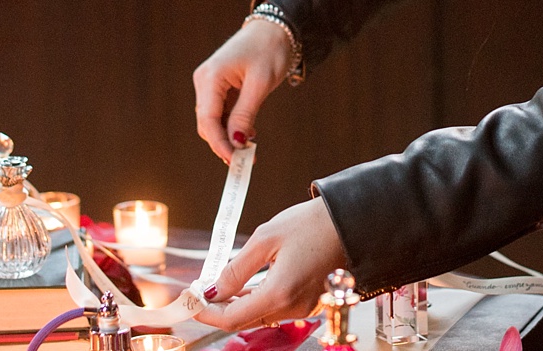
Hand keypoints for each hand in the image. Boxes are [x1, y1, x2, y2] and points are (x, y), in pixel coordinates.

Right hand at [193, 19, 293, 161]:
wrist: (274, 28)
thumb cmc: (269, 49)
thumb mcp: (260, 83)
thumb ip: (245, 114)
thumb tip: (236, 143)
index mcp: (210, 77)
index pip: (208, 120)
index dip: (220, 144)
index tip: (236, 161)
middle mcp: (205, 81)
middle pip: (207, 123)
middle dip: (224, 143)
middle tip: (247, 160)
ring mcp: (210, 83)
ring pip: (213, 120)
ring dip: (229, 136)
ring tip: (250, 150)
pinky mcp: (219, 86)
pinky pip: (221, 112)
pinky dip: (232, 126)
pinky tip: (249, 133)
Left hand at [195, 198, 345, 329]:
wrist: (352, 222)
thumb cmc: (313, 225)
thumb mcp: (267, 238)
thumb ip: (236, 268)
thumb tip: (214, 290)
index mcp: (280, 293)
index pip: (232, 318)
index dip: (206, 313)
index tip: (190, 300)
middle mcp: (292, 307)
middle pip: (244, 320)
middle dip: (218, 309)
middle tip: (198, 291)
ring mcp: (303, 307)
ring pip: (259, 315)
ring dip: (236, 304)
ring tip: (217, 285)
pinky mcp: (309, 301)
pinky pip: (275, 308)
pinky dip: (255, 300)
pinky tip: (244, 285)